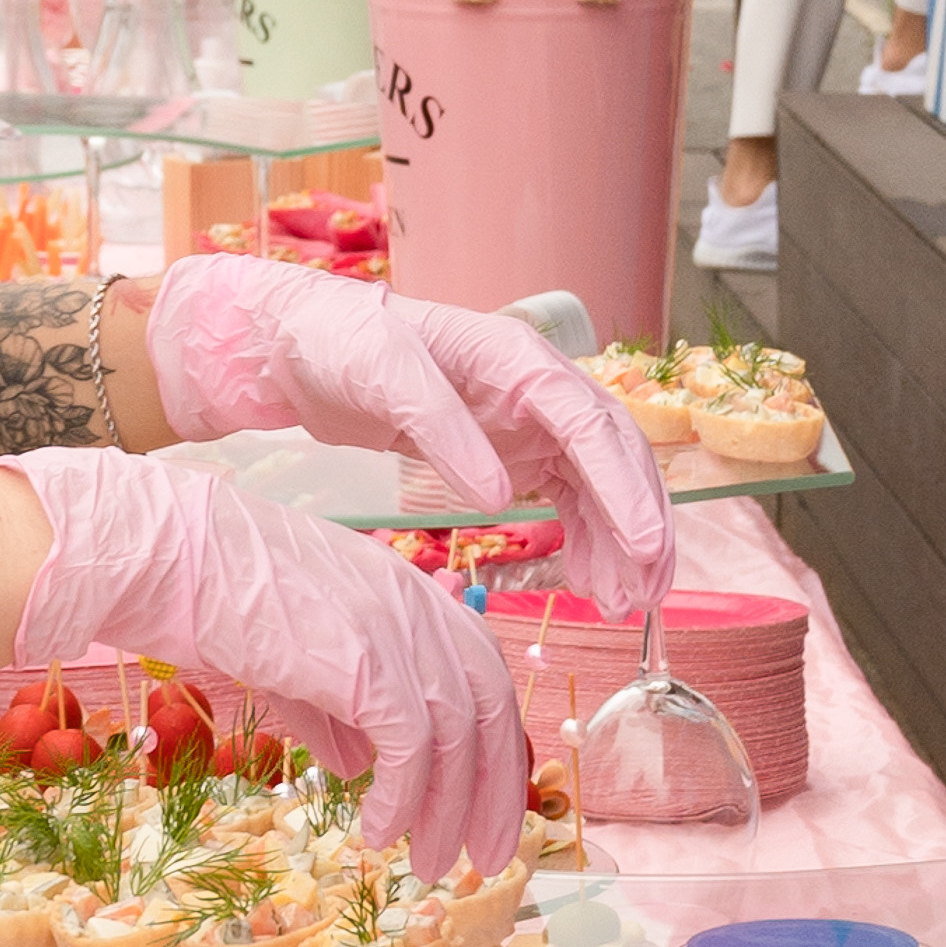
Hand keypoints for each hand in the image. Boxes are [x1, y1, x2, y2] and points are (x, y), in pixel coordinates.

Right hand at [0, 448, 526, 881]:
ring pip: (459, 736)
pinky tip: (376, 833)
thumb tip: (359, 767)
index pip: (483, 678)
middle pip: (492, 711)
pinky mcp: (366, 660)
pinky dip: (403, 799)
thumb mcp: (294, 654)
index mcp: (410, 595)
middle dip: (495, 793)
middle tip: (485, 859)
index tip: (484, 807)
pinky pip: (410, 747)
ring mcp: (397, 628)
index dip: (493, 748)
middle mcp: (419, 605)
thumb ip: (336, 708)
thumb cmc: (215, 596)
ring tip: (427, 863)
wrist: (168, 556)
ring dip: (448, 811)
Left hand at [145, 255, 671, 617]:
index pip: (592, 423)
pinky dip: (586, 540)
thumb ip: (442, 431)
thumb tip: (500, 496)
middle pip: (614, 456)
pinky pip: (567, 499)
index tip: (644, 544)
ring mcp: (527, 422)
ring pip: (599, 484)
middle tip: (647, 594)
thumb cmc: (339, 341)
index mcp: (517, 357)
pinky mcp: (509, 452)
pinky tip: (591, 583)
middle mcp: (537, 388)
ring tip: (622, 605)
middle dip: (640, 524)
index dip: (625, 485)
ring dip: (619, 541)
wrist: (298, 346)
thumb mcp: (382, 375)